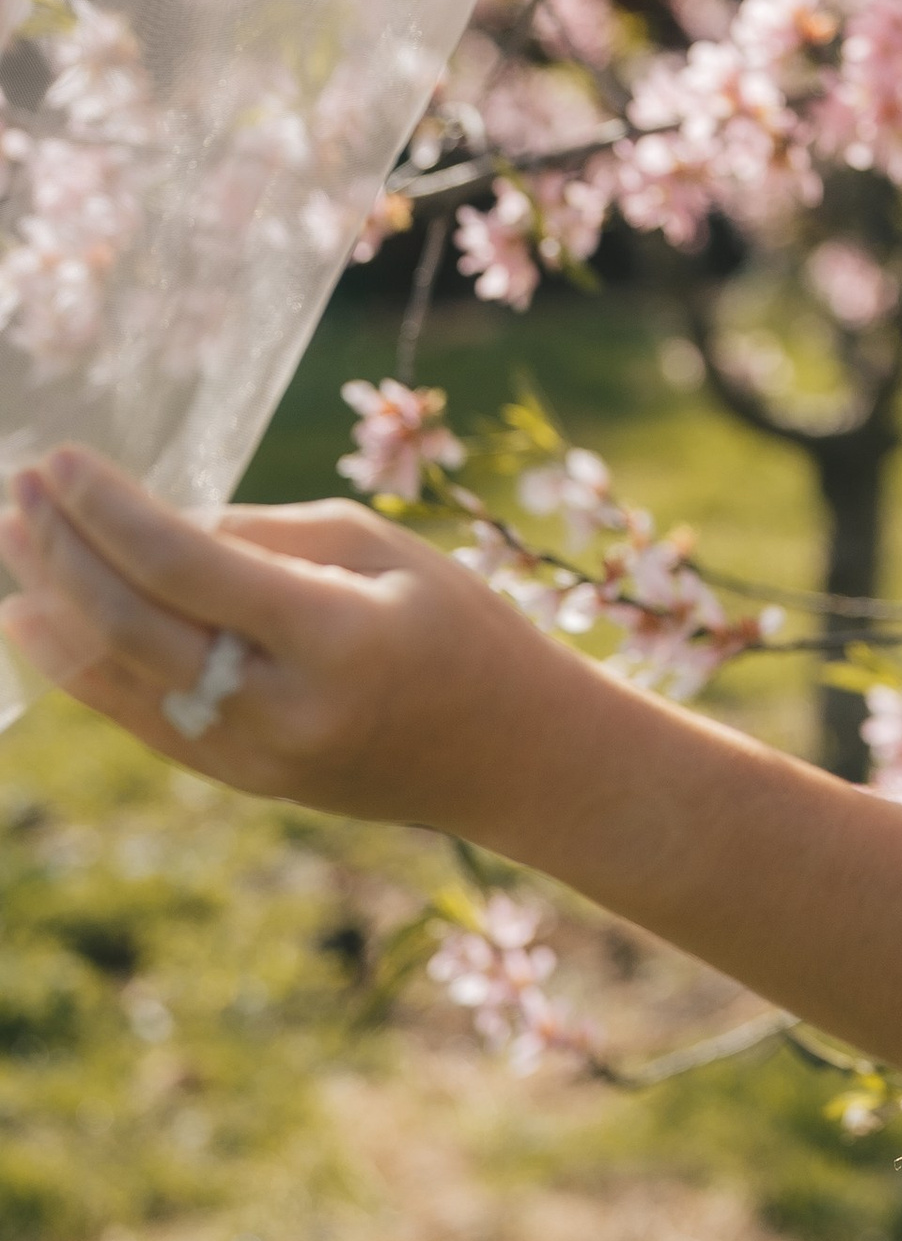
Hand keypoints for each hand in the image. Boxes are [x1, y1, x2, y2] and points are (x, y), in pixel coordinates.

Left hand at [0, 442, 564, 831]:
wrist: (511, 756)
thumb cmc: (461, 625)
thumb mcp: (383, 549)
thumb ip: (265, 535)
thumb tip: (155, 524)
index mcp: (334, 635)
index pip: (187, 567)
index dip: (110, 510)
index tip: (61, 459)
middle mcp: (283, 707)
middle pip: (134, 627)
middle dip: (63, 551)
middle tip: (20, 486)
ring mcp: (253, 756)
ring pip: (119, 680)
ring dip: (51, 605)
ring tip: (12, 539)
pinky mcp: (238, 781)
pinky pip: (138, 717)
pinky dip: (77, 665)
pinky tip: (33, 617)